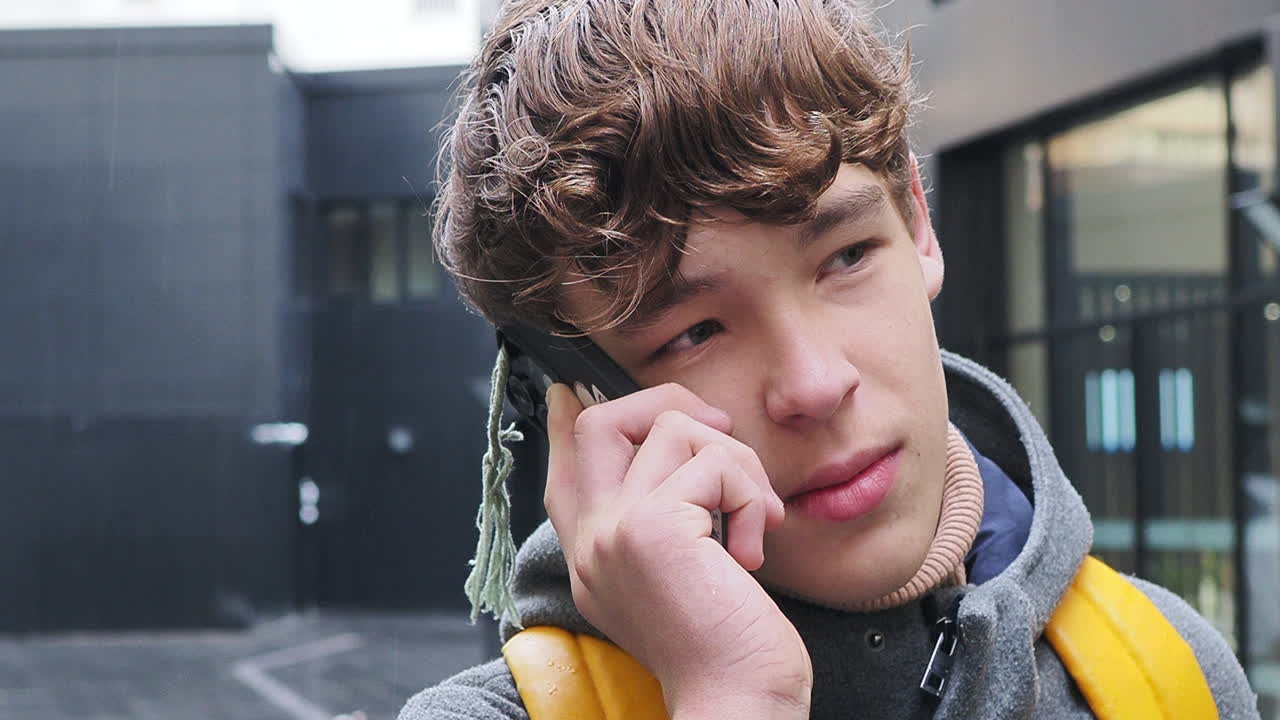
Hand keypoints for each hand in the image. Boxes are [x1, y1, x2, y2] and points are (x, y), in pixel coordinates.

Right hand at [543, 383, 811, 718]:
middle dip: (666, 405)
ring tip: (755, 519)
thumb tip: (679, 461)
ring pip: (671, 428)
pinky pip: (713, 464)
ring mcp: (614, 532)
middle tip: (719, 436)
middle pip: (599, 421)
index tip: (571, 392)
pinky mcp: (652, 529)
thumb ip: (664, 525)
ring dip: (735, 462)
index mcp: (593, 557)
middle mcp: (592, 541)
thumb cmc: (725, 649)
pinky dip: (749, 496)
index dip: (569, 420)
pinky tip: (752, 552)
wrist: (735, 702)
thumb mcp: (680, 579)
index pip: (563, 468)